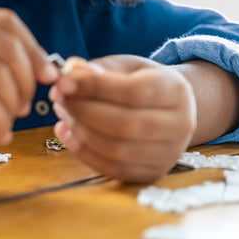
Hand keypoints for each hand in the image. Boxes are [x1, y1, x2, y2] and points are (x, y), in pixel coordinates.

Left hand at [49, 55, 196, 182]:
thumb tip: (70, 70)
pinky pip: (113, 169)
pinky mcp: (152, 173)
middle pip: (126, 124)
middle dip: (83, 110)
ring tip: (61, 111)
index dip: (95, 87)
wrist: (167, 108)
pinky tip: (65, 131)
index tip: (63, 81)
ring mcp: (169, 153)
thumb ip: (98, 68)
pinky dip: (83, 152)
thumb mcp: (123, 66)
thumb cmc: (140, 81)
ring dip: (80, 131)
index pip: (134, 92)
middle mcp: (180, 125)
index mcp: (175, 90)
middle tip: (58, 97)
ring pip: (118, 150)